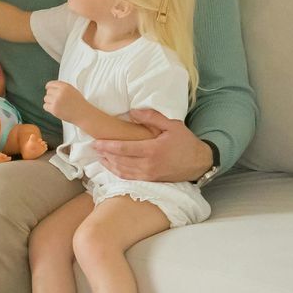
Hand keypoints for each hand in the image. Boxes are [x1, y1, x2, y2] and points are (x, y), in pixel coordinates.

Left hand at [42, 80, 90, 123]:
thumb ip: (61, 87)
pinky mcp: (54, 109)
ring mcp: (56, 101)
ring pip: (46, 99)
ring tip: (58, 105)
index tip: (47, 88)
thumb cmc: (78, 102)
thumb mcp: (72, 90)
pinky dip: (49, 108)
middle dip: (51, 96)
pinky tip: (56, 109)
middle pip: (48, 92)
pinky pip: (45, 106)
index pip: (50, 84)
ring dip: (50, 102)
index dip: (48, 87)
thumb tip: (49, 87)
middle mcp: (60, 93)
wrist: (83, 114)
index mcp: (65, 86)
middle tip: (58, 101)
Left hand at [95, 110, 214, 182]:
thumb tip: (132, 111)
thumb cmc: (186, 142)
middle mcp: (149, 165)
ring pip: (123, 172)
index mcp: (153, 150)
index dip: (107, 146)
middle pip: (119, 161)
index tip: (96, 142)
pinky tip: (111, 167)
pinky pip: (129, 178)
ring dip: (109, 165)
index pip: (123, 149)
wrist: (199, 163)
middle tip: (93, 147)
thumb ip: (152, 117)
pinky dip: (118, 173)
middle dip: (104, 155)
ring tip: (99, 157)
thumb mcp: (172, 125)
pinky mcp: (150, 180)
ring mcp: (149, 175)